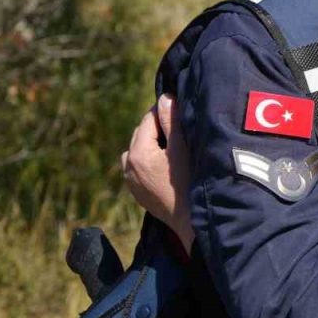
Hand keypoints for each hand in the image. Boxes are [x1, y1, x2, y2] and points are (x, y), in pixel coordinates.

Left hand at [121, 94, 193, 253]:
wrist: (189, 220)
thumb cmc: (190, 182)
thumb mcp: (183, 148)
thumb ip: (172, 121)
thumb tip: (164, 97)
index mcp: (137, 152)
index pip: (149, 119)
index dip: (165, 113)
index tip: (181, 111)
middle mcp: (128, 165)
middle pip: (141, 134)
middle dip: (158, 129)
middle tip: (181, 130)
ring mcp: (130, 180)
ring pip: (138, 151)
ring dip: (152, 145)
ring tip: (173, 149)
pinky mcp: (136, 192)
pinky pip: (140, 167)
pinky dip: (150, 161)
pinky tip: (168, 166)